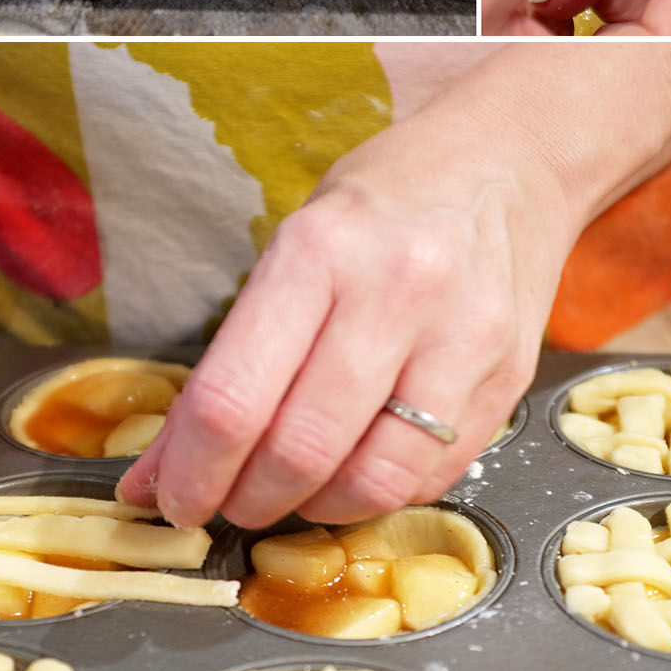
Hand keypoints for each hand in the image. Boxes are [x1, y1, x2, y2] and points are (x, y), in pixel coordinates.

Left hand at [118, 106, 576, 529]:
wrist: (504, 162)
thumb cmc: (379, 204)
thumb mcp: (292, 247)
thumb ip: (234, 357)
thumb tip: (163, 467)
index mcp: (318, 251)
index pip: (234, 397)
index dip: (192, 471)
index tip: (174, 500)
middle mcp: (396, 293)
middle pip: (300, 449)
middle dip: (248, 499)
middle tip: (229, 503)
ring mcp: (462, 340)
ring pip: (372, 480)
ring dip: (314, 508)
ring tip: (292, 493)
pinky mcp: (508, 380)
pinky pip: (430, 477)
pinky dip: (376, 494)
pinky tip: (353, 473)